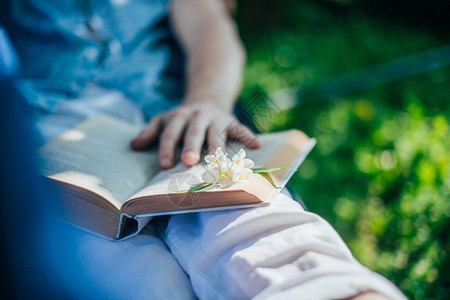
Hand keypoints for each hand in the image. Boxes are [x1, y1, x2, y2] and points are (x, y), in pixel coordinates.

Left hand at [130, 102, 260, 168]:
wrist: (208, 98)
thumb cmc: (182, 118)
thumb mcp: (165, 119)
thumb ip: (150, 132)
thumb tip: (133, 145)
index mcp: (180, 116)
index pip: (171, 133)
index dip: (167, 148)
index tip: (164, 165)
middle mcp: (199, 116)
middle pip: (194, 132)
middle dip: (192, 147)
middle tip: (188, 162)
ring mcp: (217, 119)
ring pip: (218, 133)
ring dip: (218, 146)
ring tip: (219, 161)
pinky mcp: (233, 122)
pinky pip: (242, 129)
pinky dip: (249, 136)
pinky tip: (256, 146)